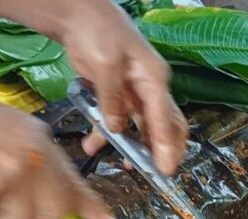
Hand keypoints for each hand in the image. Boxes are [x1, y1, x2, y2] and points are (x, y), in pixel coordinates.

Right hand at [0, 81, 111, 218]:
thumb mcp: (6, 133)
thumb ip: (39, 165)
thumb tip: (74, 204)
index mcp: (40, 139)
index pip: (75, 182)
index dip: (89, 208)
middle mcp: (34, 156)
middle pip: (56, 212)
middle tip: (8, 207)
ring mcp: (13, 173)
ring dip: (1, 216)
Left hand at [59, 0, 188, 174]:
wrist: (79, 15)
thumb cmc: (100, 31)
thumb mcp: (106, 63)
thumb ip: (111, 98)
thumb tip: (116, 128)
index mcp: (155, 79)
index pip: (166, 118)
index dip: (167, 145)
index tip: (166, 168)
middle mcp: (150, 89)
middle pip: (164, 126)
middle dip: (162, 151)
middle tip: (157, 174)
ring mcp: (134, 93)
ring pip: (141, 128)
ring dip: (133, 147)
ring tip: (124, 165)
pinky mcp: (118, 95)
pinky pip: (117, 121)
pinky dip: (106, 134)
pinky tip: (92, 145)